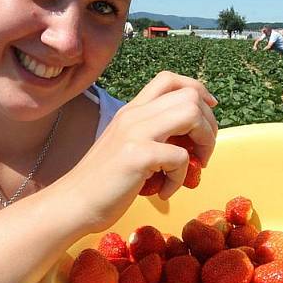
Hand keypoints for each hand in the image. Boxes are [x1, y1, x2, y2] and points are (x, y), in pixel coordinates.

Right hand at [59, 71, 217, 233]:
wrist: (73, 203)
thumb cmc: (103, 182)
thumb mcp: (127, 146)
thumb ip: (154, 135)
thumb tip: (191, 140)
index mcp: (132, 110)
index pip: (170, 79)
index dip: (197, 90)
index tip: (208, 112)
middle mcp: (134, 114)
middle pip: (189, 95)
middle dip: (209, 123)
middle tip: (204, 152)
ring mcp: (135, 133)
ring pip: (190, 114)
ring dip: (204, 143)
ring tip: (196, 166)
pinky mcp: (138, 156)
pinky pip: (181, 157)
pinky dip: (181, 178)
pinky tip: (164, 191)